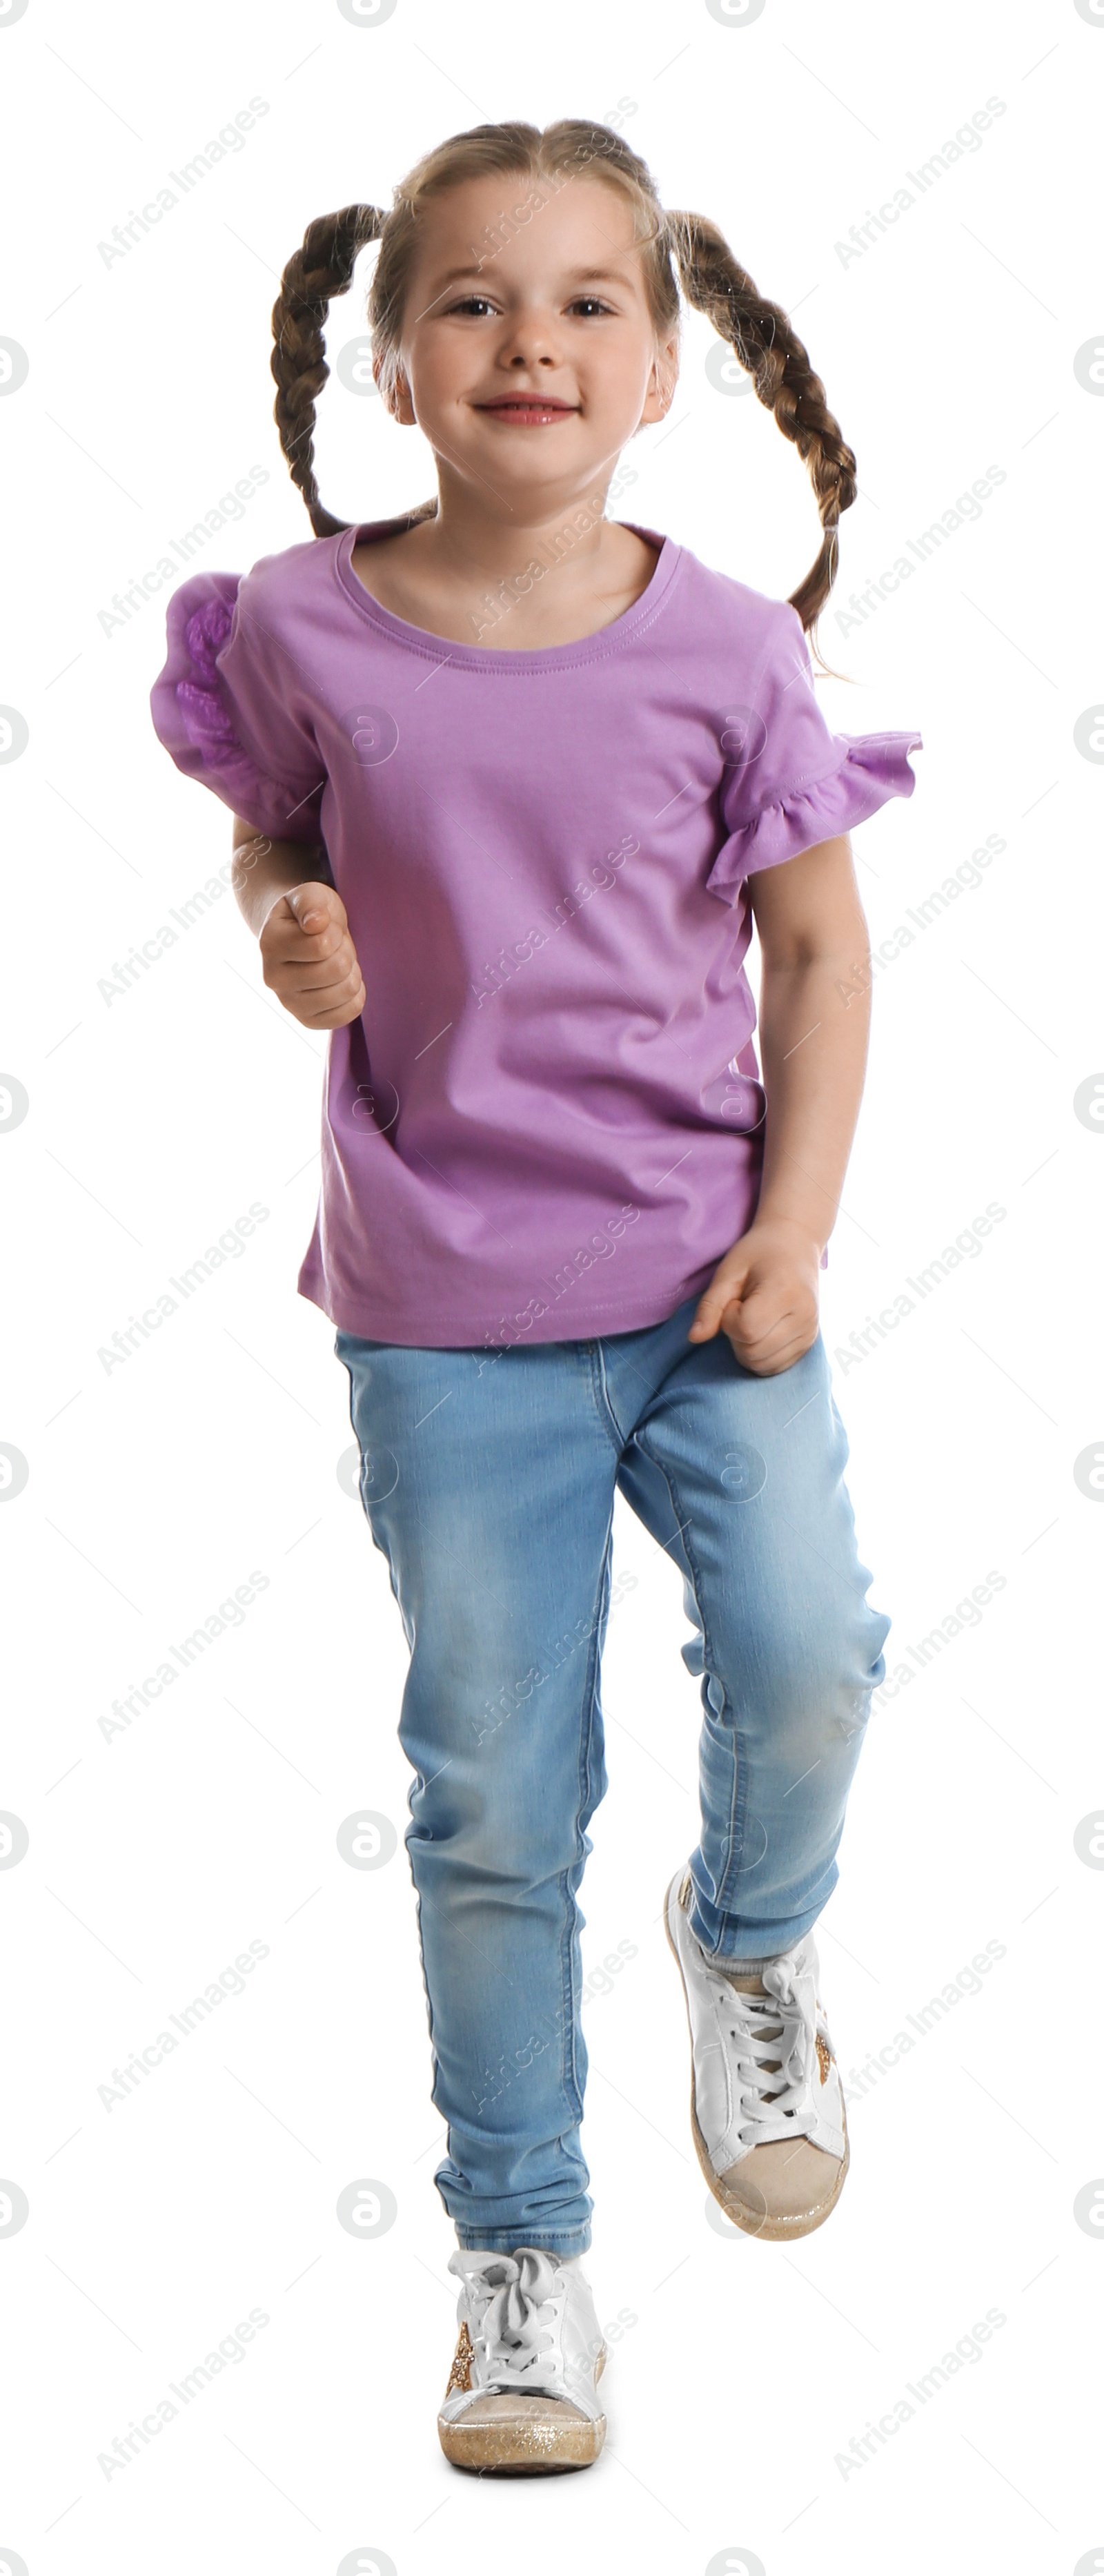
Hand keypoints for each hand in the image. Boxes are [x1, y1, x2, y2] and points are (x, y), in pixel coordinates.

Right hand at [259, 882, 365, 1029]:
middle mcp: (272, 978)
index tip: (326, 928)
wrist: (304, 939)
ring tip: (338, 962)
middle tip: (335, 946)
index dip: (336, 932)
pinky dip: (356, 995)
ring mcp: (289, 1004)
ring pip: (346, 990)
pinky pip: (348, 1013)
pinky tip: (342, 982)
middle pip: (336, 968)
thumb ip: (311, 902)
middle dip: (345, 952)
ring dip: (352, 972)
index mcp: (269, 943)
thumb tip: (315, 923)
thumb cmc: (311, 915)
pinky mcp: (307, 1021)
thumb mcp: (311, 896)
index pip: (322, 944)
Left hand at [688, 1217, 821, 1374]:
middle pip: (753, 1352)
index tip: (735, 1299)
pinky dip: (760, 1356)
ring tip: (754, 1317)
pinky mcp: (809, 1343)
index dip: (729, 1319)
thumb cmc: (759, 1253)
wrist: (796, 1244)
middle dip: (736, 1335)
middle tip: (743, 1306)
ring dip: (747, 1347)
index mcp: (786, 1293)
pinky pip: (774, 1367)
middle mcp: (805, 1317)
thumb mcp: (729, 1271)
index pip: (746, 1330)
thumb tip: (694, 1338)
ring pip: (762, 1365)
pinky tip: (762, 1330)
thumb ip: (711, 1305)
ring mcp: (810, 1333)